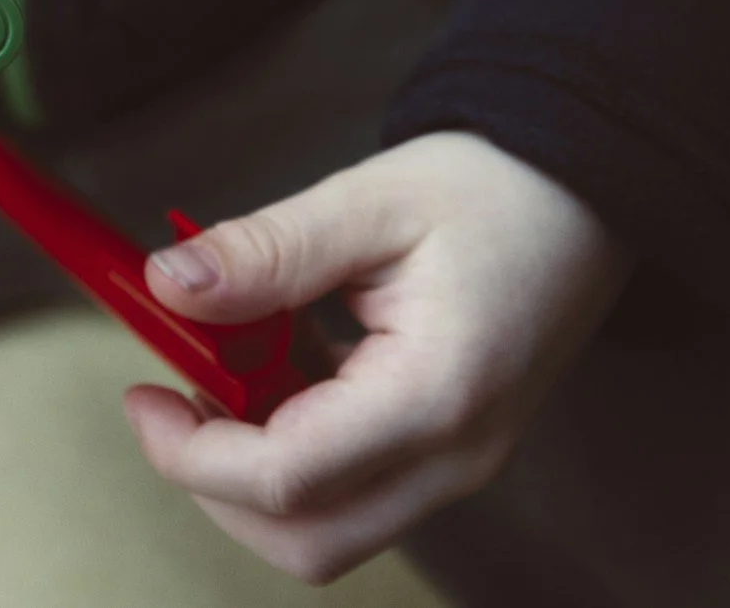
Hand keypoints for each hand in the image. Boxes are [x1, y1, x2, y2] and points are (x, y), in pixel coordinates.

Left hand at [123, 133, 632, 583]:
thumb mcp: (369, 201)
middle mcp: (456, 458)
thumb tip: (169, 285)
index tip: (142, 398)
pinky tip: (280, 361)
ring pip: (328, 528)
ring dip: (253, 466)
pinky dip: (293, 445)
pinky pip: (353, 488)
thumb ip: (267, 252)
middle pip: (308, 540)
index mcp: (437, 398)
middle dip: (216, 483)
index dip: (194, 455)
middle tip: (168, 399)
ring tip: (230, 364)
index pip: (290, 480)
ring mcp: (457, 465)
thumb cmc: (495, 189)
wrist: (586, 191)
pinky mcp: (447, 452)